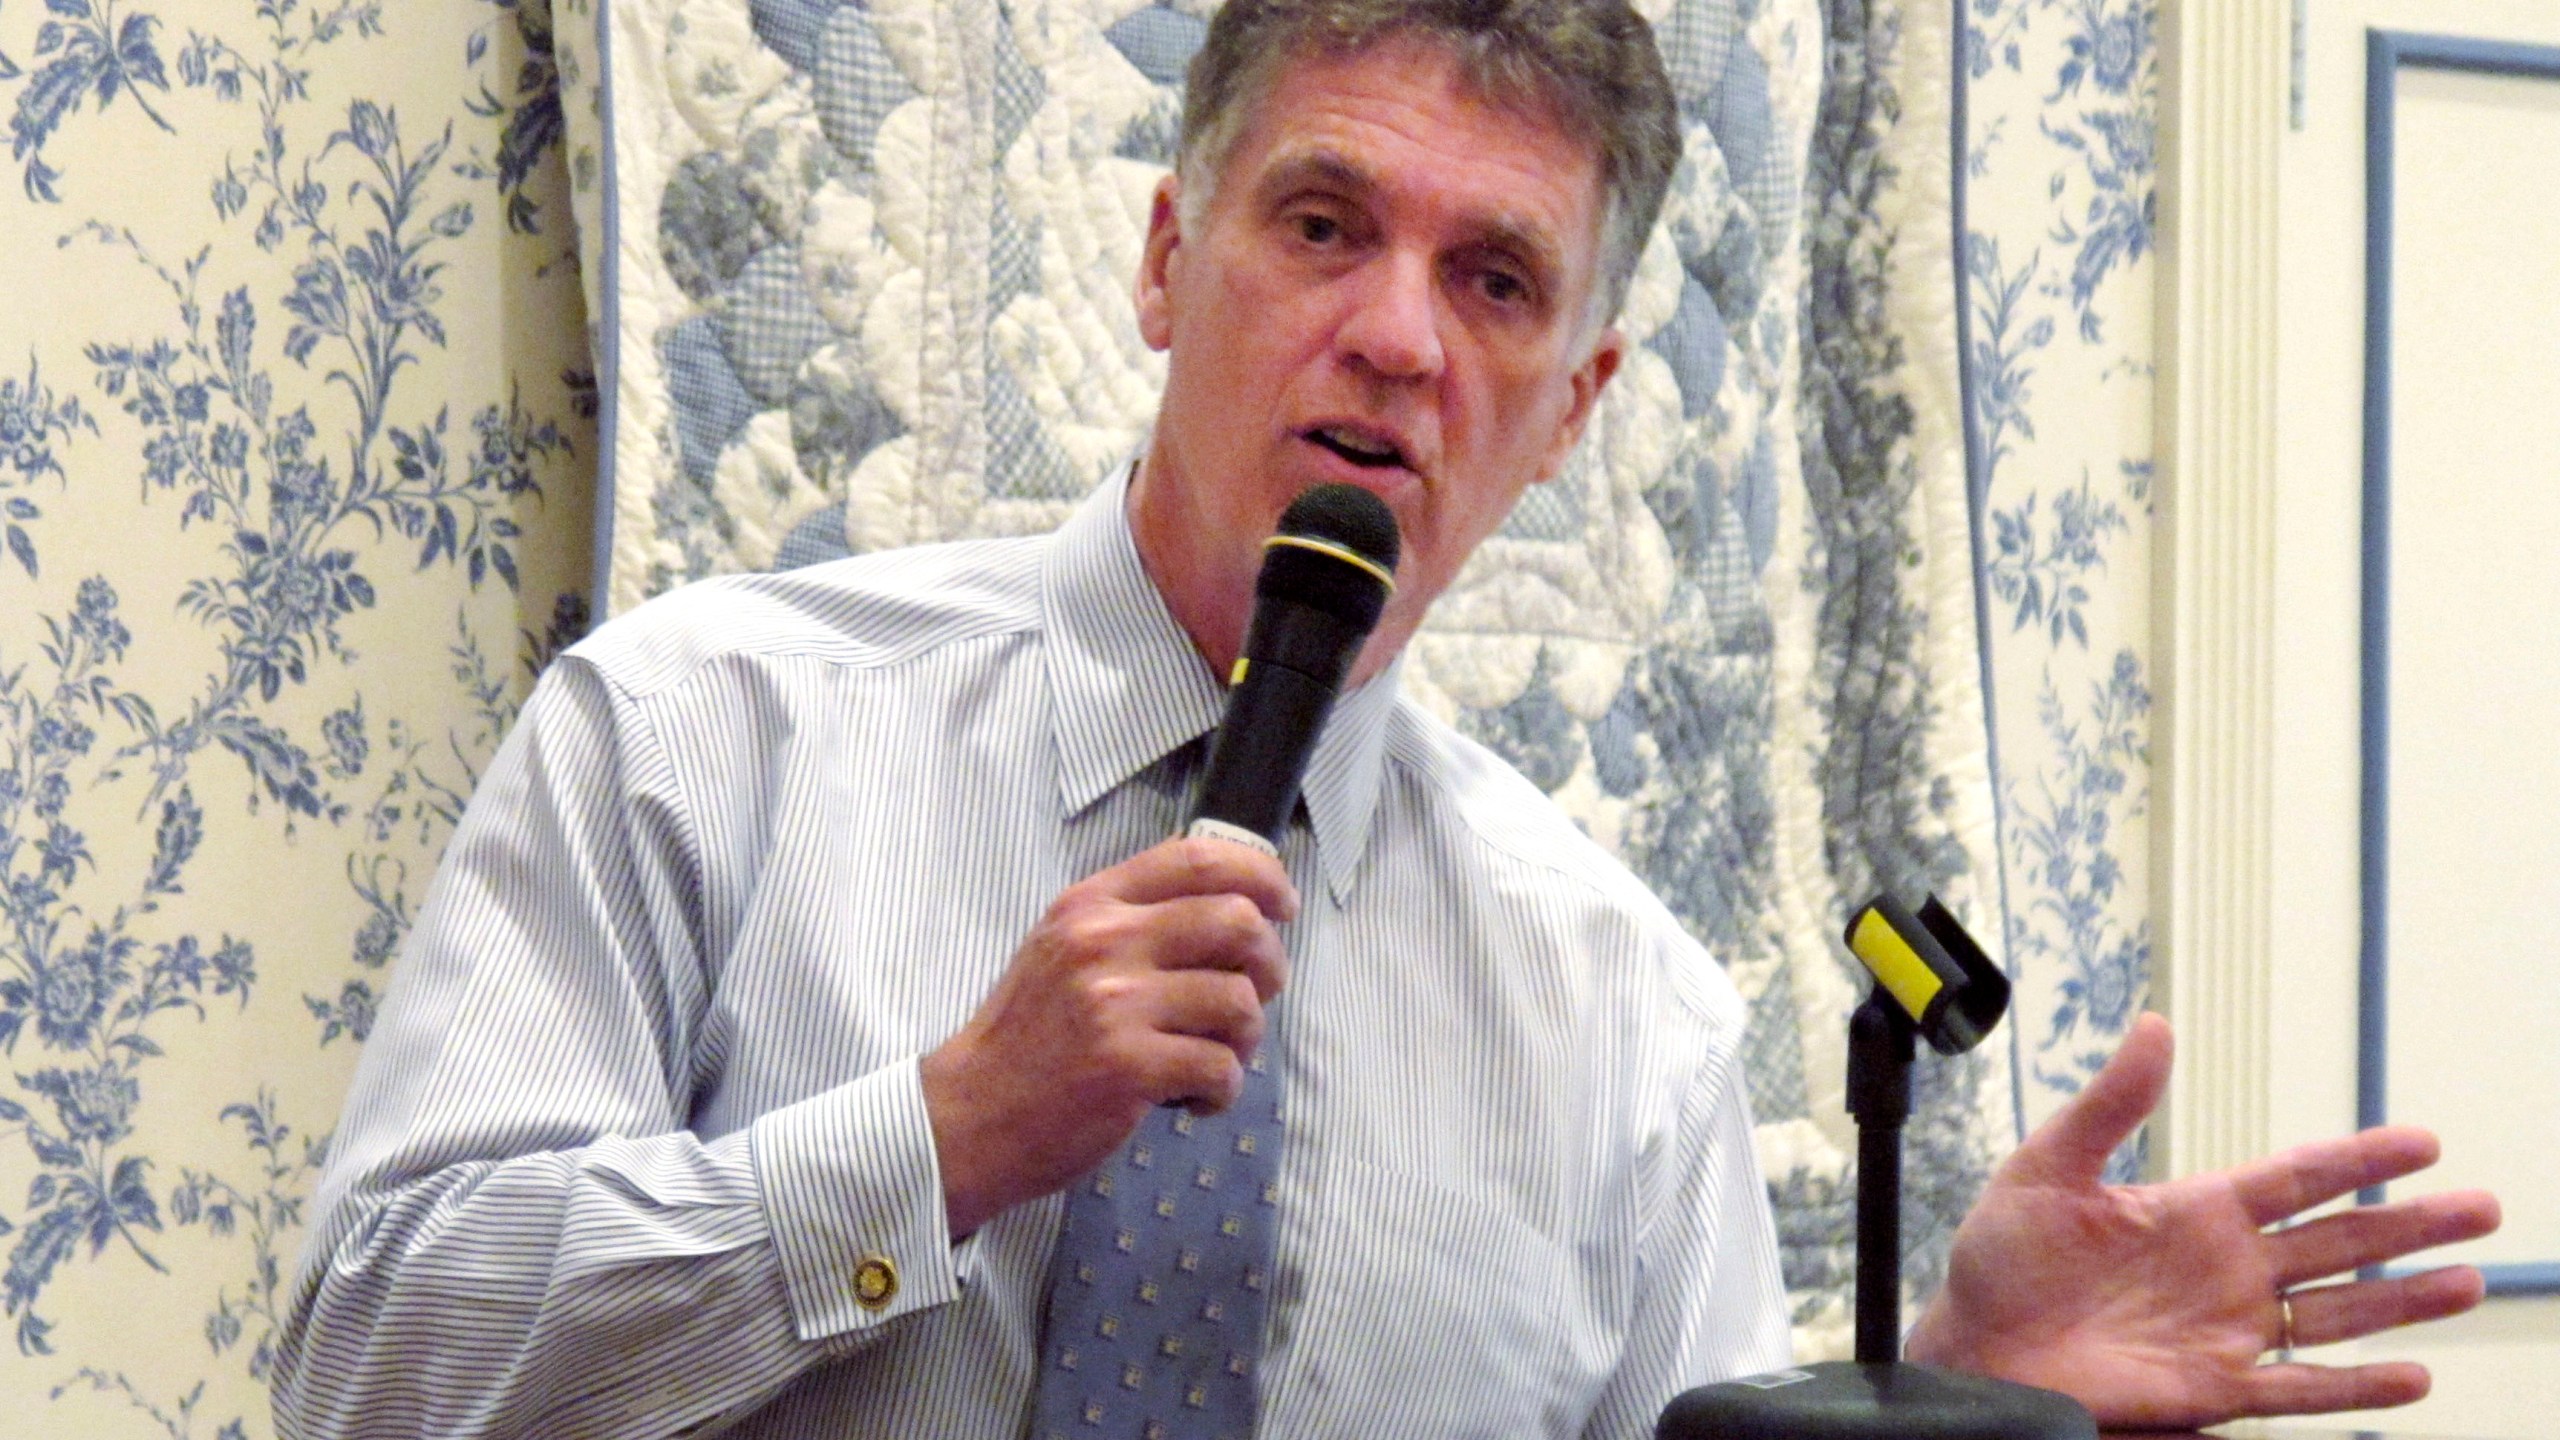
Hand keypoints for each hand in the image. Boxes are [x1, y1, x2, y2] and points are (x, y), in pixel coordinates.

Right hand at [920, 836, 1296, 1237]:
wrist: (971, 1114)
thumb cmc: (1028, 1038)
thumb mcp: (1062, 949)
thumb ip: (1131, 919)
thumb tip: (1230, 907)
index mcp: (1091, 905)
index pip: (1196, 859)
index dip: (1259, 876)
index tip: (1282, 904)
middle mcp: (1103, 942)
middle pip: (1237, 923)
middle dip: (1269, 965)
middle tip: (1258, 997)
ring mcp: (1115, 1004)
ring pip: (1239, 1001)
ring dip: (1247, 1038)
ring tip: (1216, 1058)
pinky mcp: (1127, 1067)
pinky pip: (1221, 1067)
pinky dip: (1222, 1090)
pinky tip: (1194, 1099)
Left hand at [1905, 1013, 2500, 1428]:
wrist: (1974, 1346)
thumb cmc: (2002, 1260)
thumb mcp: (2048, 1167)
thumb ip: (2109, 1104)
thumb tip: (2155, 1025)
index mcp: (2194, 1210)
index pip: (2296, 1177)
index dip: (2358, 1160)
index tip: (2422, 1141)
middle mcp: (2226, 1268)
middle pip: (2339, 1241)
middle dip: (2409, 1224)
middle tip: (2481, 1206)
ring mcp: (2227, 1328)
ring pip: (2337, 1313)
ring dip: (2403, 1301)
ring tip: (2467, 1281)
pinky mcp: (2214, 1387)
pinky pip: (2300, 1387)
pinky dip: (2355, 1388)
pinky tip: (2412, 1378)